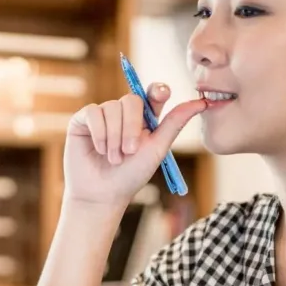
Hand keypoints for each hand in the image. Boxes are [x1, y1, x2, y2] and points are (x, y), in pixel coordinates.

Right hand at [63, 84, 207, 207]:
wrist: (102, 194)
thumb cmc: (131, 175)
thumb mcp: (157, 149)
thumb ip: (175, 123)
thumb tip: (202, 102)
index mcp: (145, 118)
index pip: (153, 93)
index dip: (157, 90)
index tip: (161, 94)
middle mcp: (123, 112)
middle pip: (132, 100)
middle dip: (132, 128)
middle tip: (129, 152)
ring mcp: (103, 114)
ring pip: (112, 108)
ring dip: (114, 137)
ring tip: (113, 158)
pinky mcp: (83, 119)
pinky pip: (93, 112)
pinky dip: (99, 133)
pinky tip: (99, 150)